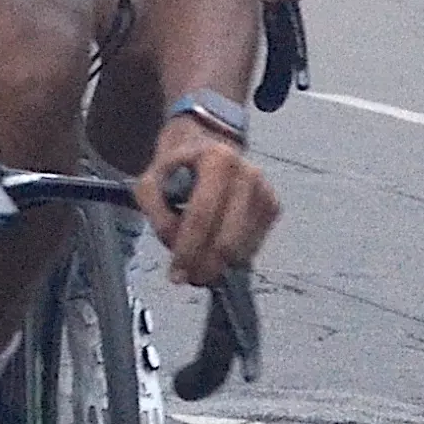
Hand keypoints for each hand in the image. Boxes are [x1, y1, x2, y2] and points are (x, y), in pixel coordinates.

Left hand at [135, 119, 276, 288]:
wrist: (208, 145)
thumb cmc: (176, 166)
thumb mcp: (151, 181)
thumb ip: (156, 213)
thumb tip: (175, 244)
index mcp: (217, 159)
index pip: (202, 215)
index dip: (188, 249)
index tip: (175, 275)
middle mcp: (247, 173)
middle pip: (227, 238)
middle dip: (205, 266)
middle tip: (188, 279)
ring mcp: (264, 190)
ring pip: (243, 248)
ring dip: (218, 266)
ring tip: (198, 267)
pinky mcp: (272, 206)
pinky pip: (253, 246)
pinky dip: (233, 257)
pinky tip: (214, 251)